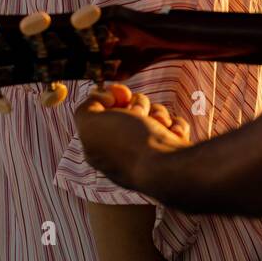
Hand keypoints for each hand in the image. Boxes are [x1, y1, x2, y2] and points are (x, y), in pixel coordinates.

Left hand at [74, 84, 190, 194]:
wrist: (166, 167)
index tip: (122, 93)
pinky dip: (175, 126)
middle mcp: (123, 151)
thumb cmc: (128, 144)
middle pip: (130, 110)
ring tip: (161, 125)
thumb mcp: (91, 123)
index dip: (112, 97)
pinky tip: (173, 134)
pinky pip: (174, 127)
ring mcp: (149, 153)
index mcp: (99, 147)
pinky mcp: (172, 153)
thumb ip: (86, 108)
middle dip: (139, 104)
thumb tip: (102, 98)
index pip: (103, 113)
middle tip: (140, 113)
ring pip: (154, 115)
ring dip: (159, 114)